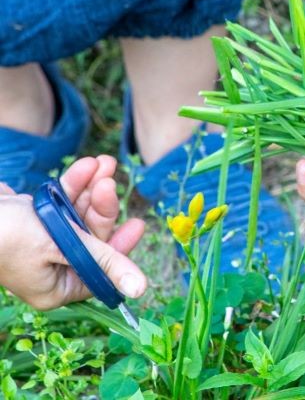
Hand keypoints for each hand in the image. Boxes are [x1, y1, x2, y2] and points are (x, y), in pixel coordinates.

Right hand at [0, 156, 146, 309]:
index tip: (138, 223)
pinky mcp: (35, 218)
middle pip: (92, 237)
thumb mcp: (62, 246)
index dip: (120, 246)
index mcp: (55, 287)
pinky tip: (87, 166)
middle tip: (110, 182)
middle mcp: (51, 267)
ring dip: (92, 189)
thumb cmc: (4, 235)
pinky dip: (75, 185)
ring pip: (80, 215)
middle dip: (103, 207)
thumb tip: (142, 289)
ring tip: (104, 163)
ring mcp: (42, 241)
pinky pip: (63, 202)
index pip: (101, 269)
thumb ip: (105, 260)